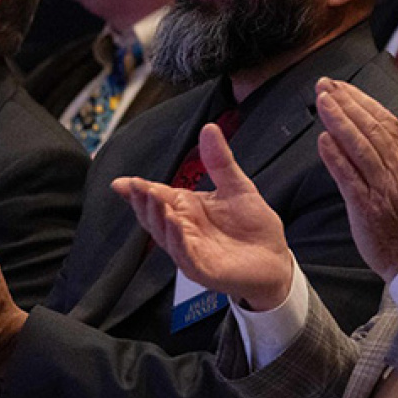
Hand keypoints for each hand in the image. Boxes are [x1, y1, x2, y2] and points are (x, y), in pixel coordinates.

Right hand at [113, 122, 291, 309]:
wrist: (276, 258)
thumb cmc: (254, 225)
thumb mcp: (237, 186)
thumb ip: (220, 161)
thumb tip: (209, 127)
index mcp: (187, 210)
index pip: (158, 197)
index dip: (138, 190)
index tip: (121, 182)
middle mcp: (183, 231)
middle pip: (154, 217)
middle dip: (142, 201)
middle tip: (135, 185)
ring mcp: (191, 252)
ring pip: (165, 236)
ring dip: (157, 217)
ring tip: (152, 198)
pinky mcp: (204, 270)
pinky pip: (185, 256)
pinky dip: (177, 240)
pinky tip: (174, 223)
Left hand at [314, 80, 397, 281]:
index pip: (387, 121)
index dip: (363, 101)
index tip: (342, 86)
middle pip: (371, 129)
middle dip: (346, 103)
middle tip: (324, 85)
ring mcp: (385, 189)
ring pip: (360, 148)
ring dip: (339, 122)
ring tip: (321, 102)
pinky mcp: (368, 208)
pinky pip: (350, 178)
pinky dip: (336, 158)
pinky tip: (323, 140)